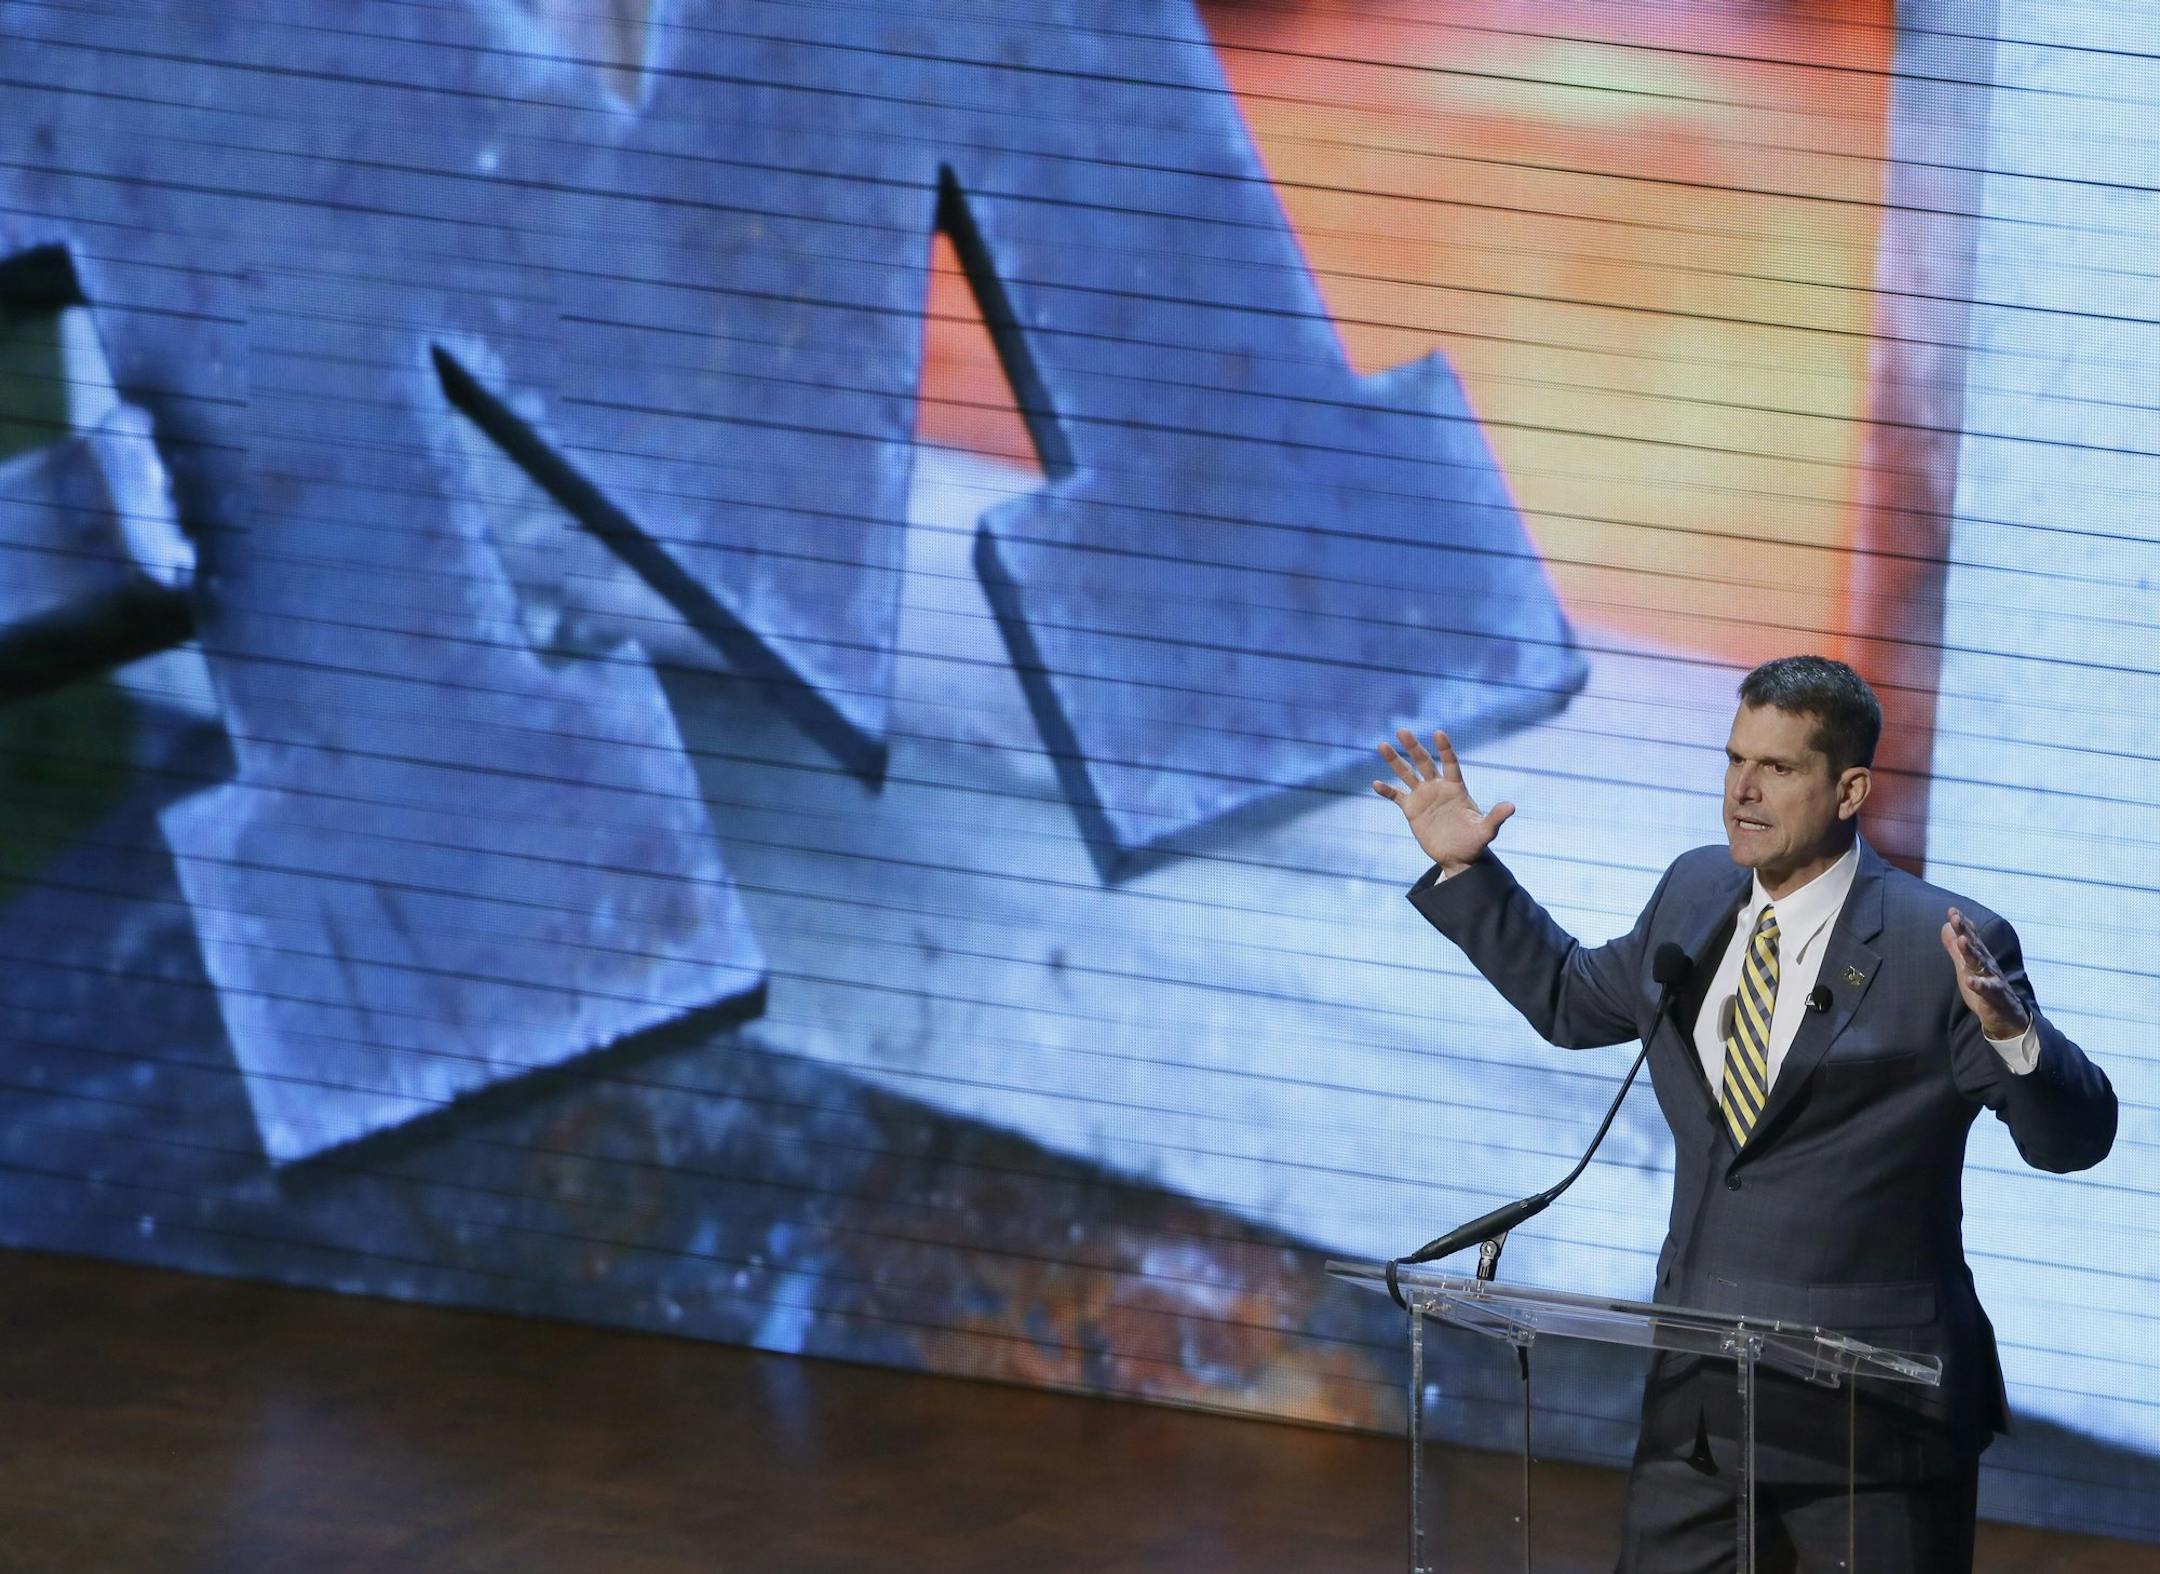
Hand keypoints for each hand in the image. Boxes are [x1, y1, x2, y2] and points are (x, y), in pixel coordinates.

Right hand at [1371, 727, 1514, 873]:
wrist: (1458, 856)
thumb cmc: (1474, 842)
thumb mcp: (1486, 831)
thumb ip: (1496, 817)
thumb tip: (1512, 806)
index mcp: (1456, 788)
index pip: (1450, 763)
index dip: (1444, 748)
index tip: (1438, 732)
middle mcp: (1438, 788)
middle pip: (1424, 762)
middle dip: (1414, 747)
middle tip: (1403, 731)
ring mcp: (1423, 797)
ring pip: (1407, 774)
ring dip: (1395, 761)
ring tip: (1382, 745)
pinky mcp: (1412, 810)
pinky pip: (1396, 797)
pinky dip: (1386, 791)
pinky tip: (1376, 783)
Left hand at [1941, 907, 2030, 1040]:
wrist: (2004, 1015)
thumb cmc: (1983, 988)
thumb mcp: (1965, 967)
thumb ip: (1954, 948)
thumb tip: (1944, 927)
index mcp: (1979, 957)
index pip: (1970, 937)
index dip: (1961, 924)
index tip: (1952, 910)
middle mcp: (1987, 964)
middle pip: (1974, 946)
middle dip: (1965, 931)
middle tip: (1955, 917)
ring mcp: (1992, 979)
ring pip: (1980, 964)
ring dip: (1971, 952)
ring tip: (1962, 941)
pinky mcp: (1994, 995)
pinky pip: (1986, 989)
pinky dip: (1979, 985)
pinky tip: (1971, 980)